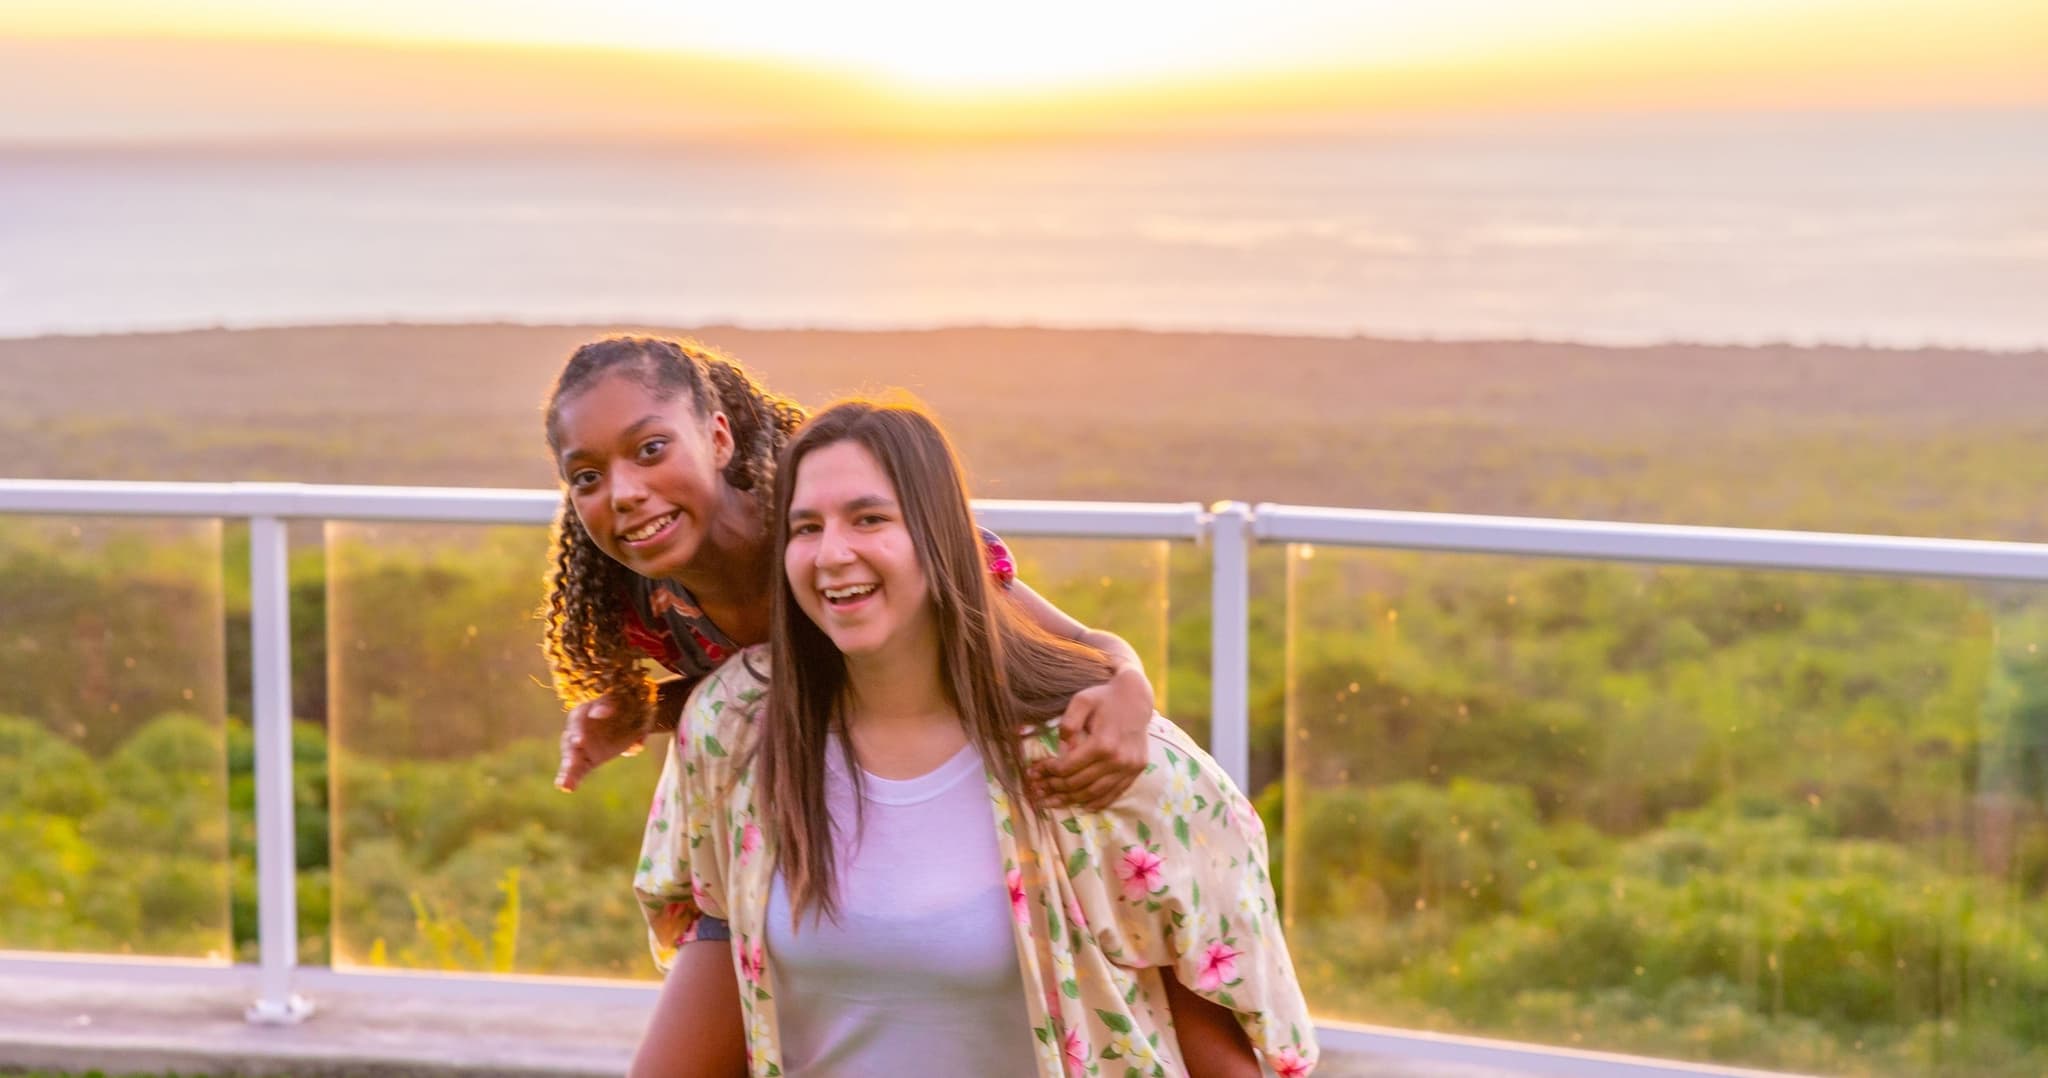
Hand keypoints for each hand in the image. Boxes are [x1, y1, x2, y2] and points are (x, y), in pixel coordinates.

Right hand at [555, 694, 645, 792]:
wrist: (634, 714)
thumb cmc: (624, 702)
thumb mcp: (621, 699)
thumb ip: (609, 703)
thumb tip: (599, 713)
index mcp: (584, 711)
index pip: (578, 720)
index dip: (578, 731)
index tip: (579, 741)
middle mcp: (579, 729)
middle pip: (571, 742)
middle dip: (571, 754)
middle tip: (571, 764)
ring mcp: (582, 746)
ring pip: (571, 759)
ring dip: (569, 771)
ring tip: (566, 784)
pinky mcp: (587, 760)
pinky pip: (578, 770)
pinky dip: (571, 779)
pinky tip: (566, 788)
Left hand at [1030, 665, 1152, 809]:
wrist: (1136, 698)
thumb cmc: (1104, 698)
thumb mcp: (1081, 701)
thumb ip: (1068, 723)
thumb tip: (1062, 749)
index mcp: (1103, 743)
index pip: (1068, 767)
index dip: (1048, 772)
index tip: (1034, 771)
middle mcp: (1118, 759)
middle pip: (1079, 783)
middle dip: (1054, 788)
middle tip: (1037, 790)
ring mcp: (1129, 768)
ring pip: (1094, 794)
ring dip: (1070, 801)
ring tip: (1051, 803)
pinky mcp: (1136, 771)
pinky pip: (1114, 794)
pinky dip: (1096, 803)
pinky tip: (1080, 806)